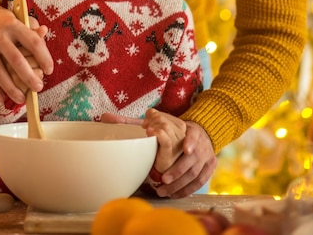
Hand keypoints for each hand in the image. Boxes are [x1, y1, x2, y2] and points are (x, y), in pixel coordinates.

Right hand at [0, 1, 53, 103]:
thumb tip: (45, 31)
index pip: (33, 42)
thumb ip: (29, 28)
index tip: (49, 70)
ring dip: (12, 88)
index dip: (44, 58)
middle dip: (29, 77)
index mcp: (12, 24)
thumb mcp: (14, 17)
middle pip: (16, 60)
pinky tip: (3, 98)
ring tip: (22, 99)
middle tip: (39, 88)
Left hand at [100, 113, 215, 196]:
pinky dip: (187, 189)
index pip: (192, 136)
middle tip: (163, 180)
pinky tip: (174, 194)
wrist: (199, 133)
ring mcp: (205, 156)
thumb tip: (104, 116)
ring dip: (180, 184)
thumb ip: (130, 121)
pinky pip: (199, 182)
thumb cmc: (169, 128)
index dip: (189, 143)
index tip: (183, 149)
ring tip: (164, 190)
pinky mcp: (208, 167)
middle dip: (178, 170)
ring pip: (195, 174)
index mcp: (188, 129)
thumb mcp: (153, 121)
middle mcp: (199, 143)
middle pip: (192, 160)